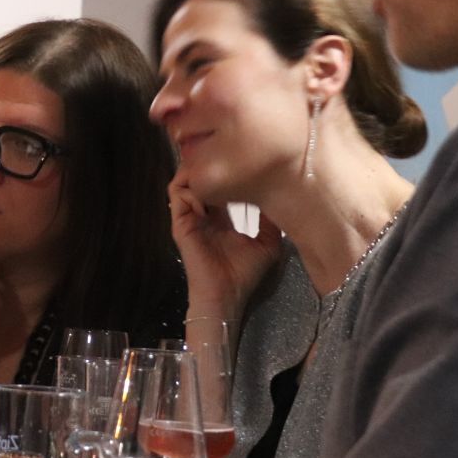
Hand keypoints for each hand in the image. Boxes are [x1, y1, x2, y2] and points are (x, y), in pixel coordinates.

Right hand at [169, 166, 281, 318]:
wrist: (227, 295)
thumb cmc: (244, 274)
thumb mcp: (268, 243)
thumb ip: (270, 222)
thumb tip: (280, 199)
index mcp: (218, 218)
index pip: (215, 185)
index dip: (224, 172)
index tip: (243, 164)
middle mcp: (201, 215)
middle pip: (196, 178)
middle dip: (207, 165)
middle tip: (226, 161)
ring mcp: (189, 218)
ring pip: (182, 181)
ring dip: (198, 174)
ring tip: (217, 178)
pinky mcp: (180, 224)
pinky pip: (177, 195)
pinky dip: (192, 189)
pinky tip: (211, 198)